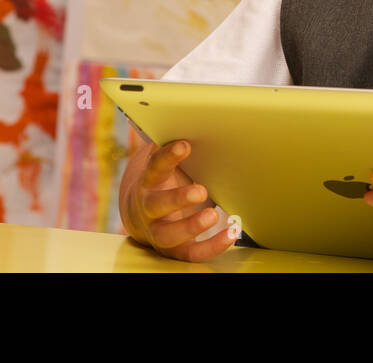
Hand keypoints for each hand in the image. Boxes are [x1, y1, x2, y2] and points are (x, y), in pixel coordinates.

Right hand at [124, 139, 236, 261]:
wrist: (141, 215)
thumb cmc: (163, 181)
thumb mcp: (165, 163)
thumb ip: (177, 149)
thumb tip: (204, 119)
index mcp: (147, 181)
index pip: (154, 167)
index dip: (168, 156)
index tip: (185, 144)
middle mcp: (148, 208)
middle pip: (156, 205)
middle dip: (177, 198)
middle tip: (200, 191)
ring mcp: (159, 231)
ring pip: (170, 234)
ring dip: (191, 226)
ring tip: (213, 214)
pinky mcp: (174, 249)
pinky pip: (192, 252)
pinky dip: (212, 245)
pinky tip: (231, 233)